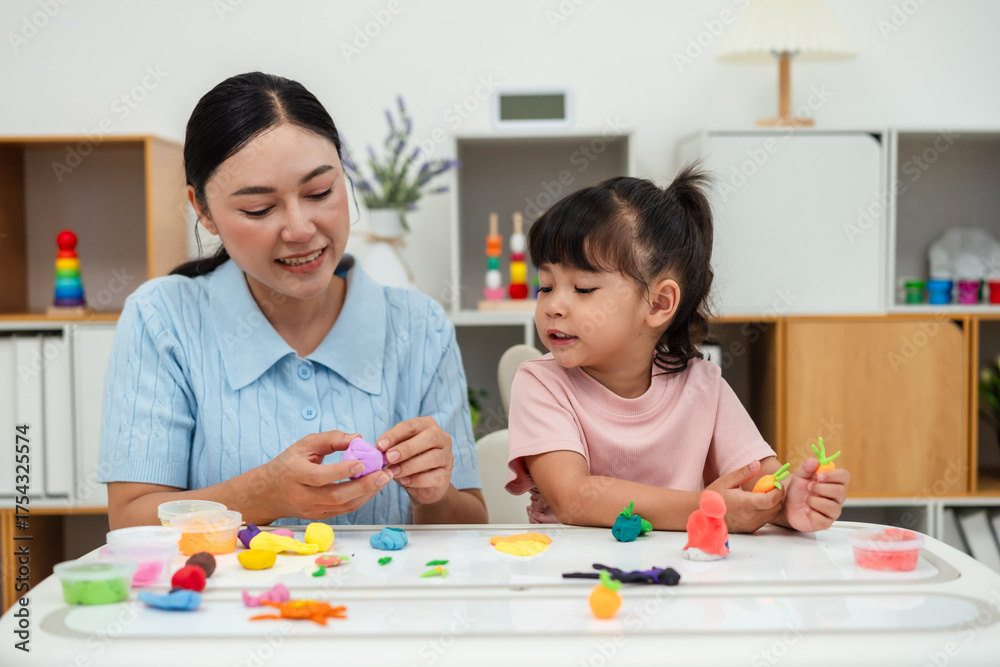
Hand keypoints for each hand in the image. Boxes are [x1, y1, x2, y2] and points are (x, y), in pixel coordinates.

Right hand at [260, 431, 392, 520]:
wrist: (269, 493)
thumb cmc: (289, 464)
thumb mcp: (304, 445)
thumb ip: (330, 439)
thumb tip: (357, 438)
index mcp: (294, 475)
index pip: (320, 477)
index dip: (342, 472)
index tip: (362, 463)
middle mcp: (302, 496)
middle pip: (336, 496)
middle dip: (364, 486)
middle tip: (384, 474)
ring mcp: (311, 510)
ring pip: (343, 506)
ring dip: (367, 493)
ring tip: (384, 478)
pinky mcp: (319, 517)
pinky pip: (344, 510)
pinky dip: (361, 499)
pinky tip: (373, 487)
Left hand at [377, 416, 453, 505]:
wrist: (422, 485)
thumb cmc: (408, 461)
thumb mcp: (398, 450)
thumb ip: (391, 447)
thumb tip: (379, 449)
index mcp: (428, 426)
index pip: (412, 426)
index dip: (395, 434)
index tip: (380, 445)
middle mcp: (442, 438)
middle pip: (429, 437)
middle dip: (407, 447)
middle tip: (389, 457)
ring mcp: (447, 457)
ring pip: (434, 457)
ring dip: (410, 465)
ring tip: (393, 472)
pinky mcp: (447, 475)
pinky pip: (435, 476)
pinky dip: (418, 480)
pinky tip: (405, 482)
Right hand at [707, 460, 782, 532]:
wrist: (703, 513)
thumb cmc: (714, 495)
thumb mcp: (727, 480)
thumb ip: (744, 472)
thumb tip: (757, 462)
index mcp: (745, 503)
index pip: (771, 500)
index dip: (778, 490)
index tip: (776, 482)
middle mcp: (750, 517)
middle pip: (776, 507)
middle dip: (777, 496)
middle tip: (770, 486)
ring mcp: (751, 525)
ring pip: (773, 514)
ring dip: (773, 504)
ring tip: (761, 494)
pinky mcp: (750, 529)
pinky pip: (766, 519)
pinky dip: (766, 510)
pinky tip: (756, 503)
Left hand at [783, 458, 850, 531]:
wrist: (787, 505)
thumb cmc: (798, 490)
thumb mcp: (800, 476)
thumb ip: (806, 468)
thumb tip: (814, 461)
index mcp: (833, 482)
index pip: (845, 476)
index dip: (834, 475)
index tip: (819, 476)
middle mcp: (837, 497)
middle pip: (841, 491)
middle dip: (822, 488)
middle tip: (808, 487)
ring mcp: (832, 511)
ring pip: (832, 507)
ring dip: (815, 501)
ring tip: (806, 499)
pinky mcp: (825, 523)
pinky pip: (824, 521)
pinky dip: (812, 514)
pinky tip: (806, 510)